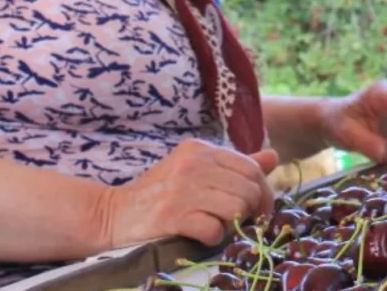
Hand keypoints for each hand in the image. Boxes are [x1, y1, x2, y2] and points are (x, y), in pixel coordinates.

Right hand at [100, 138, 278, 248]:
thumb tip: (273, 157)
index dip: (263, 192)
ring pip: (237, 208)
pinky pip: (215, 229)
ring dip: (233, 224)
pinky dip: (214, 237)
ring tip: (217, 225)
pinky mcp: (172, 215)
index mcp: (201, 149)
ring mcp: (182, 189)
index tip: (259, 209)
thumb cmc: (159, 193)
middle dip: (252, 211)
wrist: (113, 213)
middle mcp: (193, 164)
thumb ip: (234, 165)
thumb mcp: (195, 170)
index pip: (251, 168)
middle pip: (249, 189)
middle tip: (242, 223)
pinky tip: (201, 234)